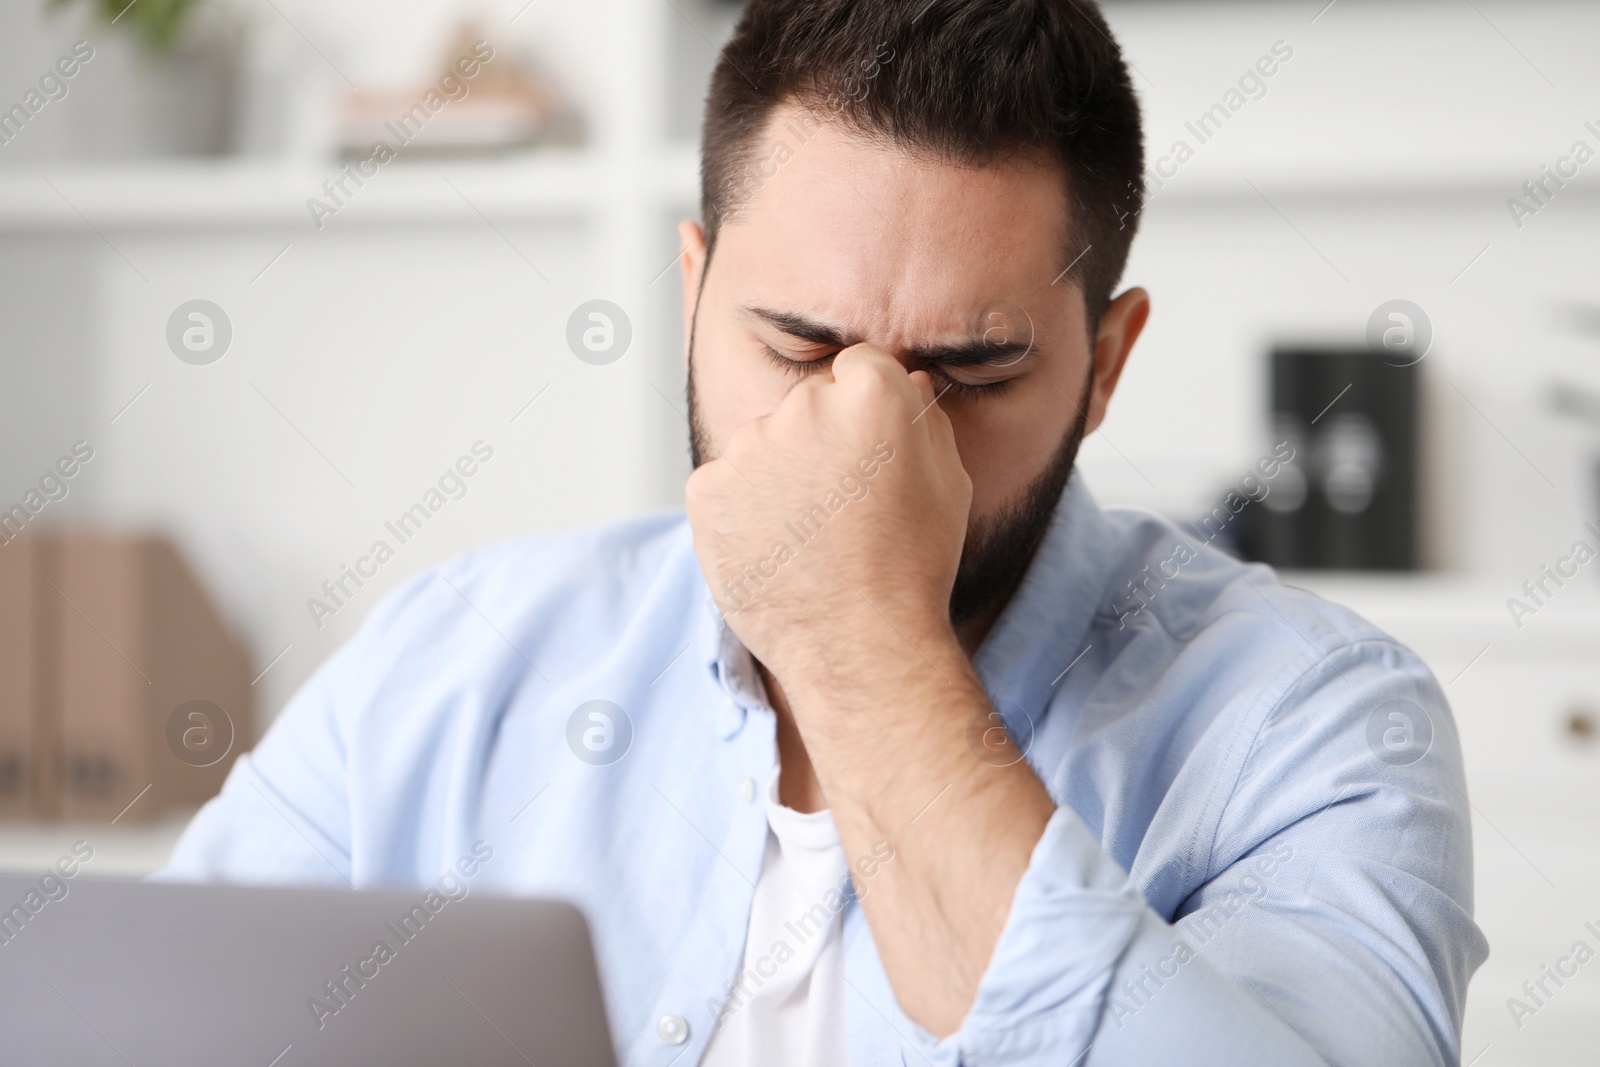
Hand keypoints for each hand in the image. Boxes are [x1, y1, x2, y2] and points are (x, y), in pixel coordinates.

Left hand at [684, 344, 971, 688]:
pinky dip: (742, 512)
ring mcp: (748, 446)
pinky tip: (775, 550)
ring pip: (762, 446)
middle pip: (806, 405)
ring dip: (778, 477)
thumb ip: (922, 418)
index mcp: (871, 392)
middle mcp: (803, 405)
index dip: (866, 411)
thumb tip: (904, 383)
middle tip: (841, 506)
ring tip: (808, 538)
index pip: (858, 368)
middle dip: (820, 441)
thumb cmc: (914, 566)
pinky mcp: (708, 489)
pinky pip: (724, 486)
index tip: (868, 451)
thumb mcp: (947, 482)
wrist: (859, 643)